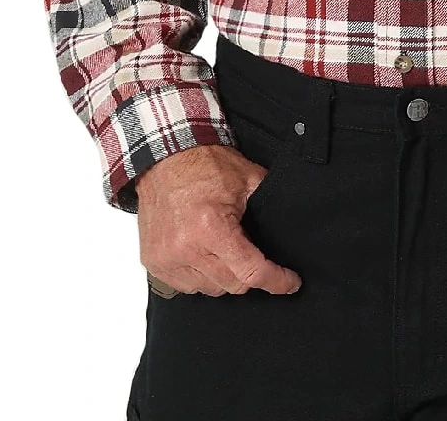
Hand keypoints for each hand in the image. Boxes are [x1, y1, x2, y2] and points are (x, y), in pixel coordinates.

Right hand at [134, 145, 302, 296]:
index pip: (251, 271)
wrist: (166, 157)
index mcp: (212, 227)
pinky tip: (205, 254)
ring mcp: (167, 259)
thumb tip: (292, 228)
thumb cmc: (206, 165)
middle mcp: (186, 248)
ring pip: (210, 289)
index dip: (276, 281)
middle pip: (232, 285)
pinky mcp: (154, 263)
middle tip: (254, 254)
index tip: (291, 283)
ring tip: (226, 249)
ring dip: (224, 276)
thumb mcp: (248, 179)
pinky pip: (186, 286)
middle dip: (250, 274)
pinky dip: (201, 276)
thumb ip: (270, 206)